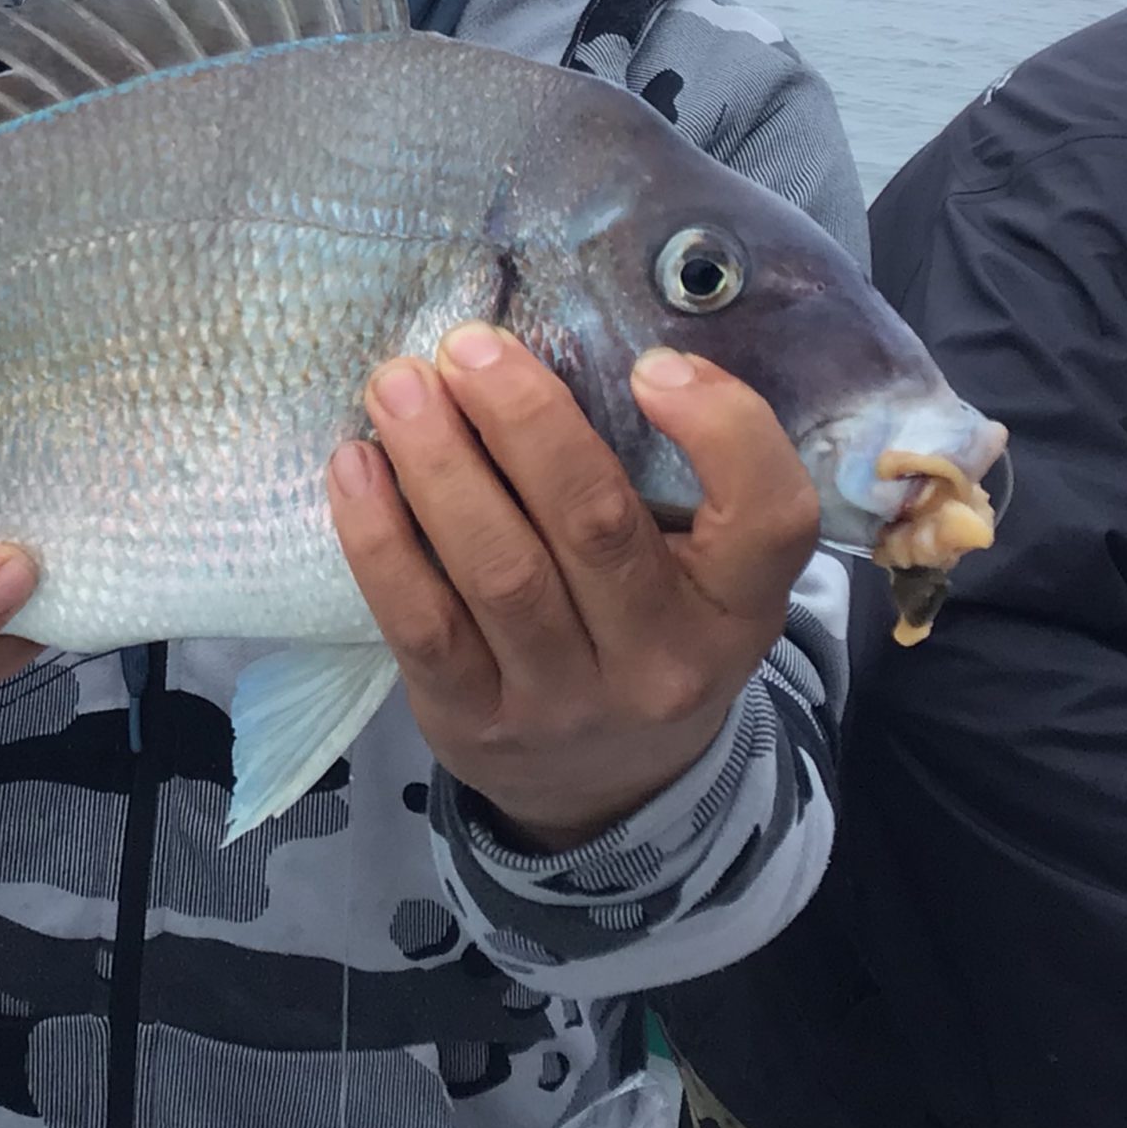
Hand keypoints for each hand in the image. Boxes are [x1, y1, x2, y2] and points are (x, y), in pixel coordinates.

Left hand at [329, 327, 817, 851]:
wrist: (604, 787)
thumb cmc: (646, 629)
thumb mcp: (699, 573)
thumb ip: (666, 478)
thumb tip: (566, 340)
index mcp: (738, 607)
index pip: (770, 520)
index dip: (722, 431)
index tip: (653, 365)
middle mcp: (663, 659)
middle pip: (596, 524)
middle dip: (524, 419)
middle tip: (466, 344)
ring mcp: (565, 700)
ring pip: (501, 569)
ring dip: (440, 464)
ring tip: (398, 386)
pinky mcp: (474, 720)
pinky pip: (421, 621)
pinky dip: (380, 537)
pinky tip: (355, 467)